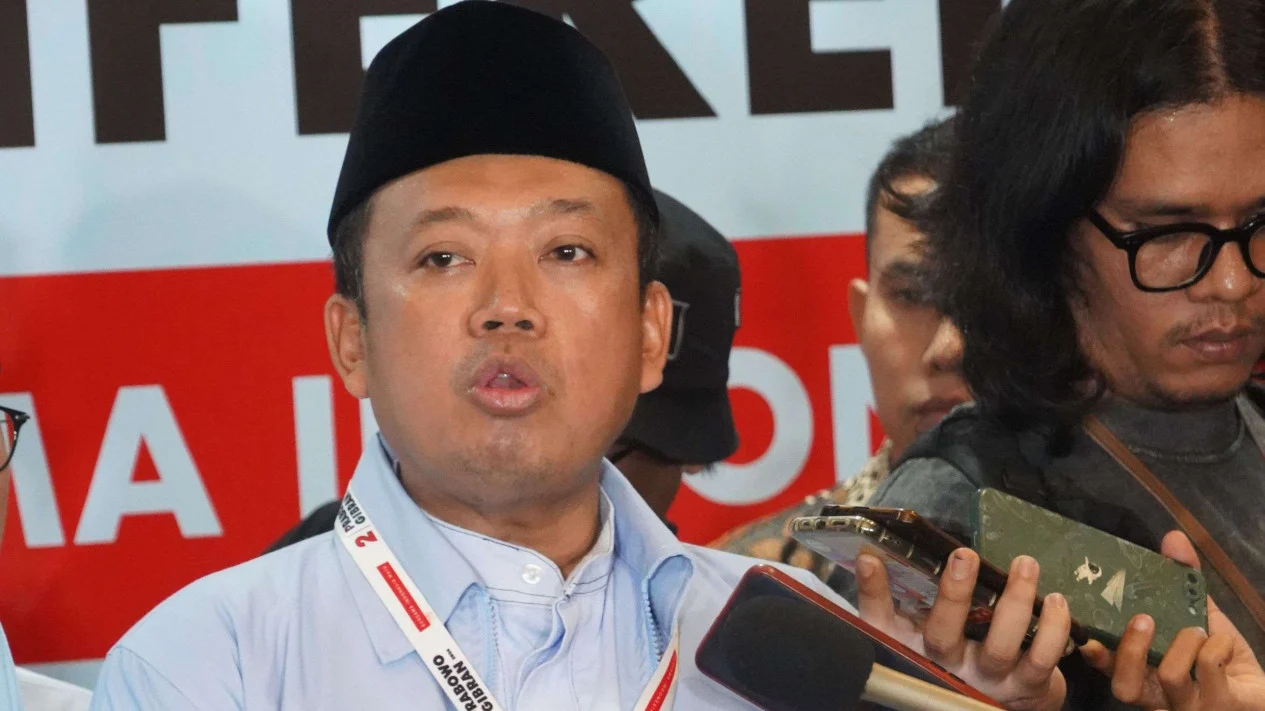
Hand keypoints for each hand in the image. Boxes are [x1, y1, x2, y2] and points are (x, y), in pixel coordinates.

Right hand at [856, 548, 1069, 710]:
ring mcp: (986, 681)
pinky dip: (1052, 630)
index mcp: (913, 648)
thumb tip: (871, 555)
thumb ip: (896, 598)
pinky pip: (1040, 660)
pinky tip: (1054, 600)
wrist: (993, 699)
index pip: (880, 623)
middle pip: (942, 635)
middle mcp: (945, 669)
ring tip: (1025, 564)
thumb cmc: (951, 655)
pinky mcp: (1025, 687)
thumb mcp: (917, 631)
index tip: (871, 558)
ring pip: (999, 647)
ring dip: (1015, 601)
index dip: (872, 593)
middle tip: (965, 554)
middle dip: (954, 593)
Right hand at [1080, 531, 1264, 709]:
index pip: (1111, 672)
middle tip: (1144, 619)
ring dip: (1184, 642)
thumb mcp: (1198, 617)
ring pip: (1169, 675)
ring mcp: (1189, 705)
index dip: (1096, 657)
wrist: (1261, 693)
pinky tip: (1222, 643)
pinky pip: (1209, 668)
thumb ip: (1182, 582)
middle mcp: (1160, 696)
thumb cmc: (1222, 660)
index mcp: (1146, 676)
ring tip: (1197, 630)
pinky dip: (1217, 645)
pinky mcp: (1220, 705)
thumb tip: (1173, 537)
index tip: (1088, 634)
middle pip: (1126, 687)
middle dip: (1130, 650)